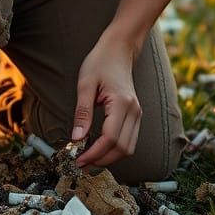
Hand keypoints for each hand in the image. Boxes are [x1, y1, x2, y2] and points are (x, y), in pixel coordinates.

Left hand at [71, 37, 141, 168]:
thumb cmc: (101, 62)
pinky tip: (100, 149)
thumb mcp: (85, 84)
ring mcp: (138, 113)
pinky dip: (116, 150)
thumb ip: (82, 113)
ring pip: (129, 147)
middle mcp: (134, 111)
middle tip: (82, 164)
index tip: (78, 159)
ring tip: (90, 160)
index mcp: (122, 103)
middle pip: (123, 148)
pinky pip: (130, 140)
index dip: (94, 153)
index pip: (110, 138)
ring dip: (110, 158)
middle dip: (102, 160)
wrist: (119, 49)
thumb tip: (77, 139)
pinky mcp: (136, 114)